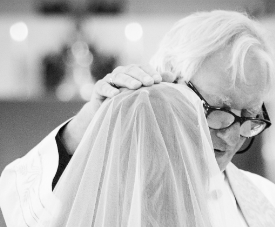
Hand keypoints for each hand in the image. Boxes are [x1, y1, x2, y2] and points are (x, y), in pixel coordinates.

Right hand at [60, 65, 177, 153]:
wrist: (109, 111)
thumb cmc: (130, 100)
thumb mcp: (145, 92)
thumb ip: (159, 83)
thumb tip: (176, 77)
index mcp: (133, 72)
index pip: (143, 67)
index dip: (150, 72)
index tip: (160, 80)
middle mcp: (121, 73)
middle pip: (131, 70)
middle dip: (141, 75)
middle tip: (150, 82)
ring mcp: (109, 80)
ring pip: (118, 76)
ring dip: (127, 80)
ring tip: (136, 86)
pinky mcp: (99, 89)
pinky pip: (103, 87)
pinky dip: (108, 90)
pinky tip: (115, 94)